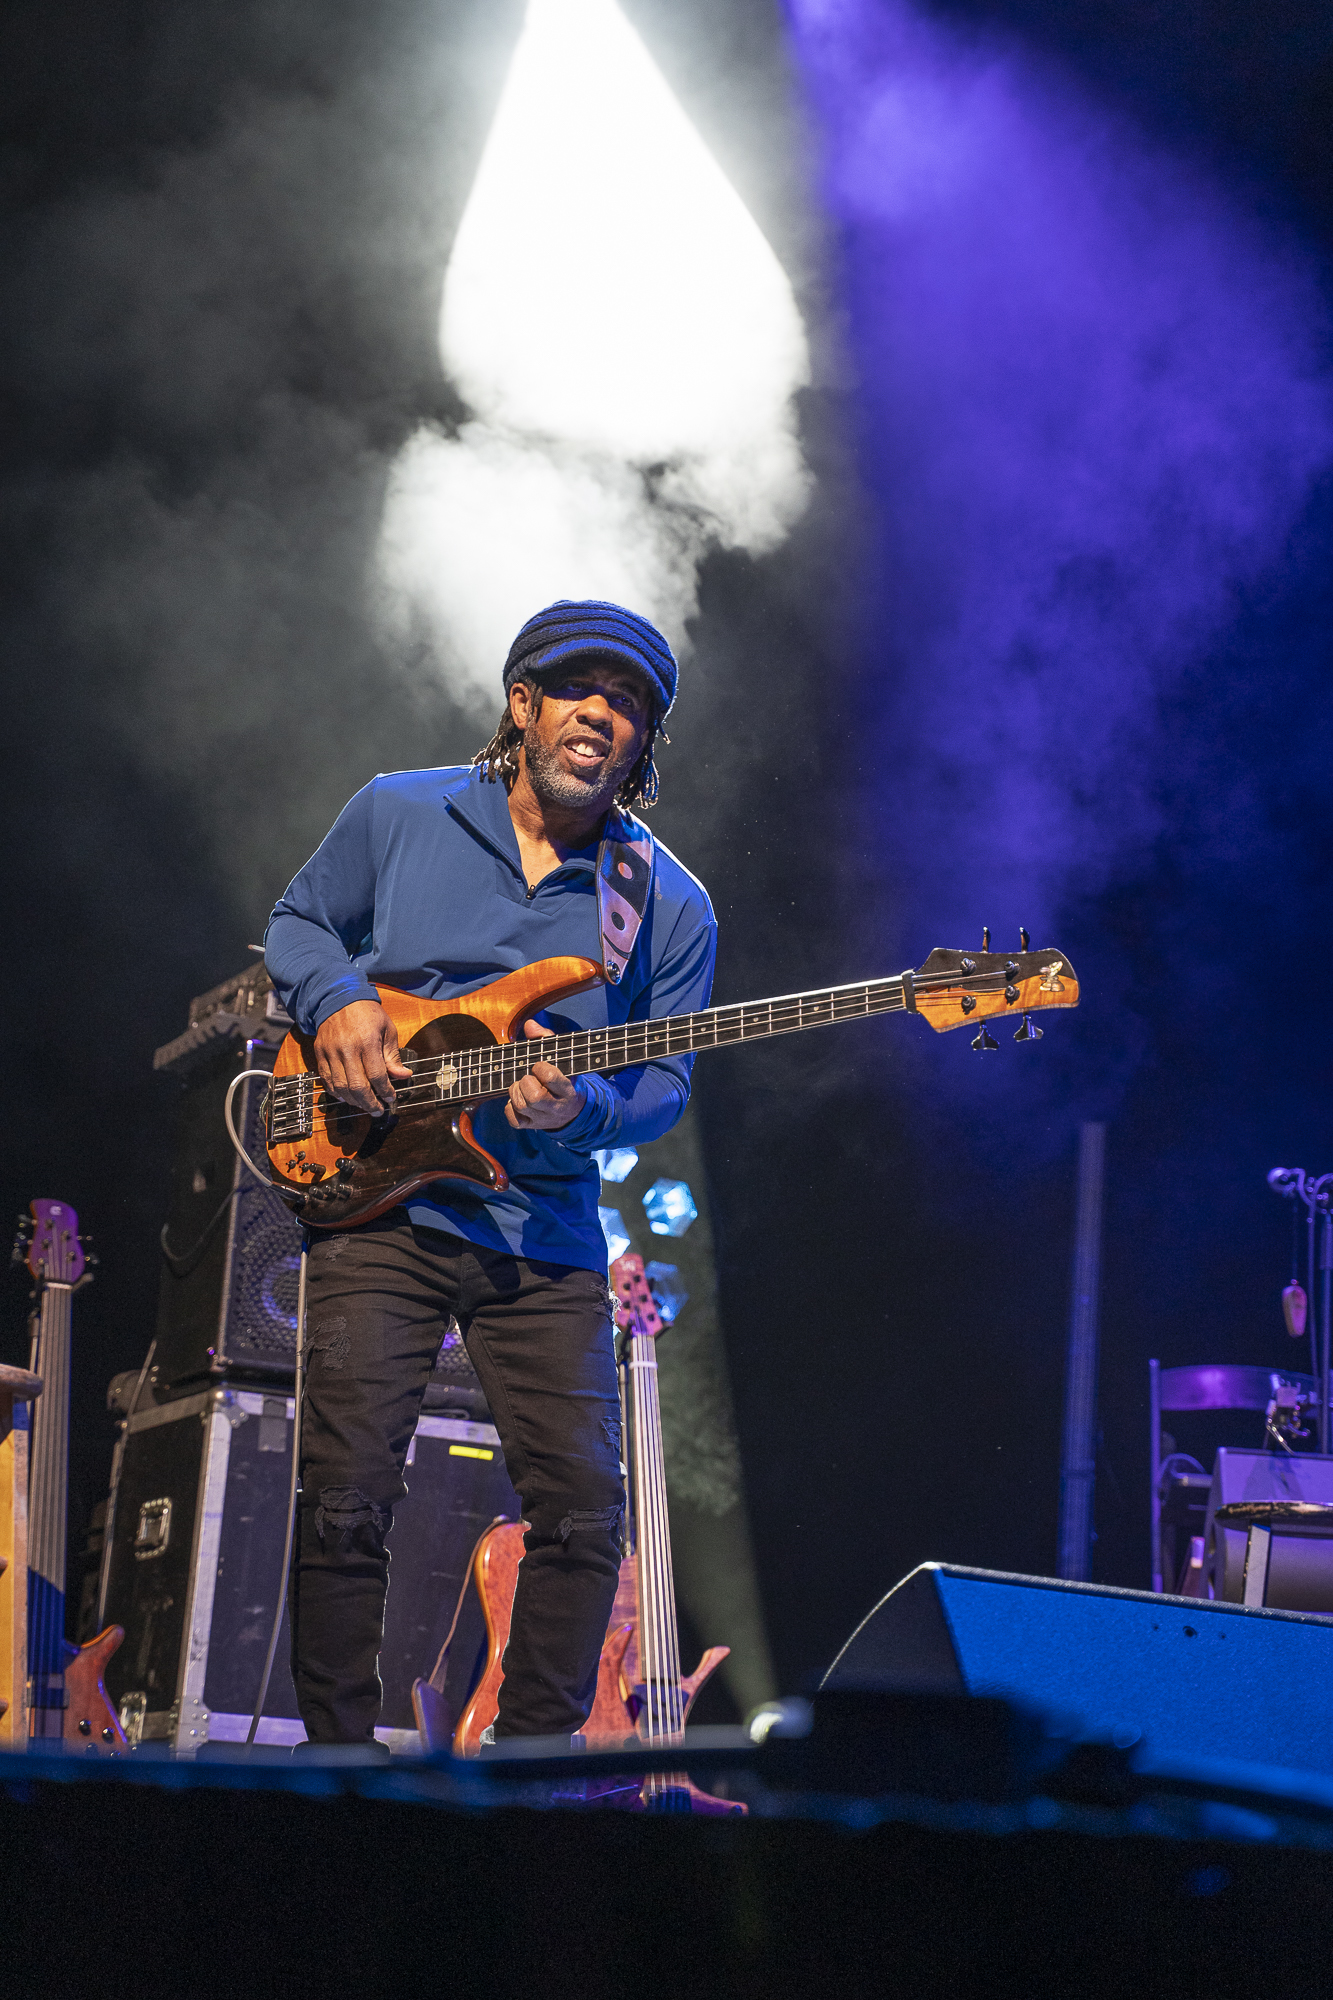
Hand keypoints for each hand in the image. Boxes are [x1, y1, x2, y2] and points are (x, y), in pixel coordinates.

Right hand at [313, 999, 411, 1115]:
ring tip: (364, 1105)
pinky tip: (347, 1097)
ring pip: (341, 1087)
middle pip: (358, 1086)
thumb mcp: (387, 1030)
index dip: (386, 1091)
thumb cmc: (367, 1014)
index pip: (377, 1075)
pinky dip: (337, 1092)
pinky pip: (327, 1080)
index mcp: (367, 1041)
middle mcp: (347, 1048)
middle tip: (378, 1110)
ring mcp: (331, 1052)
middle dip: (370, 1103)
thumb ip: (393, 1056)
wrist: (338, 998)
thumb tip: (403, 1076)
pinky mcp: (320, 1053)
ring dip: (354, 1101)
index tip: (392, 1098)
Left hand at [505, 1018, 583, 1131]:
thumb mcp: (562, 1059)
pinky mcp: (531, 1125)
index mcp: (567, 1089)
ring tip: (521, 1085)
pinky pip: (515, 1120)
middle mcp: (556, 1106)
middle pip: (534, 1097)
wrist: (571, 1111)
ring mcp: (543, 1118)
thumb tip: (529, 1024)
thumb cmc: (563, 1078)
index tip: (539, 1065)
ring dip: (515, 1092)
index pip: (551, 1078)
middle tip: (528, 1077)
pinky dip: (510, 1109)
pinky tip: (517, 1100)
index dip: (541, 1068)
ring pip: (522, 1106)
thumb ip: (546, 1039)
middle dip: (525, 1082)